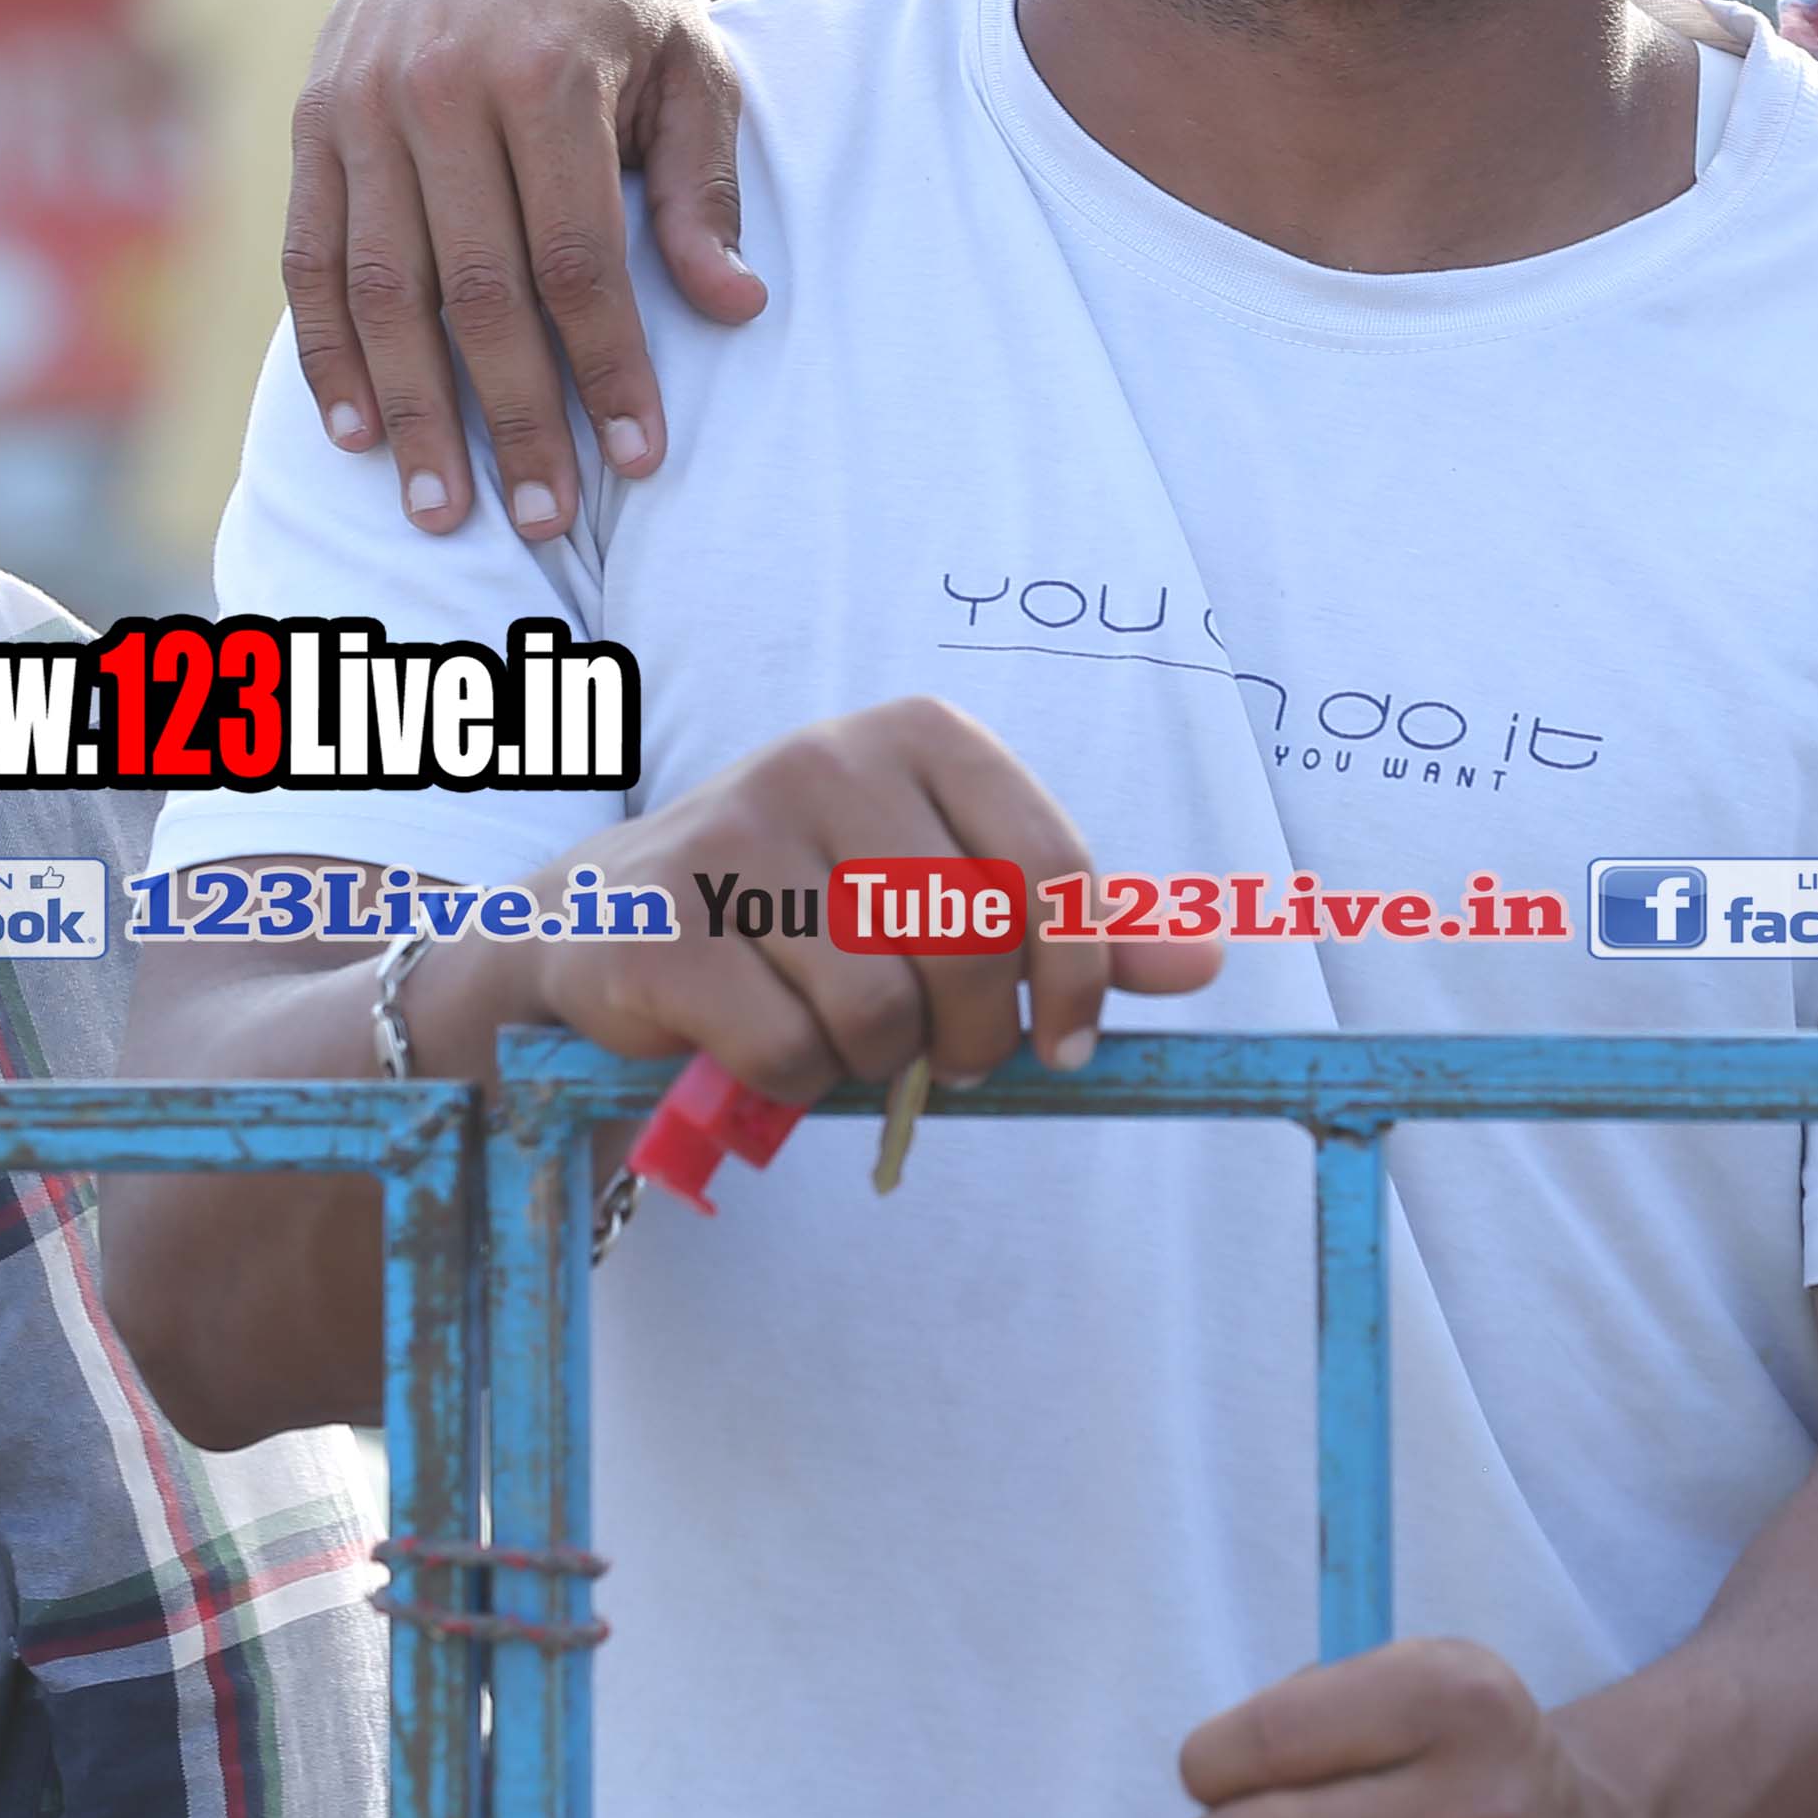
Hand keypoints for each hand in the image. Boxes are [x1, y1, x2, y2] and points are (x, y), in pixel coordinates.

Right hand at [282, 0, 750, 549]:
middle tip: (545, 520)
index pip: (578, 260)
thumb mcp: (694, 64)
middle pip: (474, 292)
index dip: (608, 369)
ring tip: (442, 508)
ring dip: (410, 409)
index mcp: (547, 75)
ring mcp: (360, 104)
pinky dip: (327, 349)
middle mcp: (438, 91)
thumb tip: (734, 307)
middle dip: (512, 417)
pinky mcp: (311, 116)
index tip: (638, 458)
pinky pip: (309, 254)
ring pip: (378, 288)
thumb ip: (701, 188)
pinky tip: (354, 429)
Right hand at [425, 698, 1218, 1095]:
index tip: (1066, 1045)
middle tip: (942, 1059)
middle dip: (975, 1037)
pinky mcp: (660, 923)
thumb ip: (1075, 929)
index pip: (1054, 871)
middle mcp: (828, 758)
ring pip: (881, 1005)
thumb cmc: (811, 912)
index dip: (1078, 981)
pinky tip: (762, 1049)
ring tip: (840, 1039)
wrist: (608, 926)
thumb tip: (1208, 962)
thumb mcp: (949, 895)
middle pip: (973, 945)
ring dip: (876, 1062)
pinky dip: (793, 1082)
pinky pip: (787, 1048)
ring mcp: (733, 832)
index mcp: (924, 736)